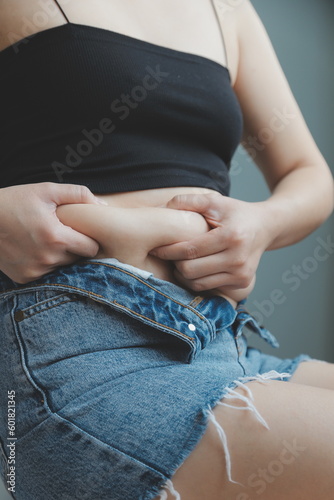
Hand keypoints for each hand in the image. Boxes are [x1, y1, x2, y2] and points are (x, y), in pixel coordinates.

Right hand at [0, 182, 103, 282]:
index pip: (91, 248)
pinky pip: (46, 274)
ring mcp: (35, 271)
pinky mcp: (24, 278)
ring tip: (46, 240)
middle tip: (62, 234)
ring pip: (63, 268)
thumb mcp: (46, 191)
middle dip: (74, 248)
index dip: (89, 239)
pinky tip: (34, 250)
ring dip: (59, 257)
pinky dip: (44, 264)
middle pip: (78, 259)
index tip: (81, 232)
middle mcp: (47, 258)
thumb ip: (78, 194)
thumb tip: (103, 205)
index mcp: (56, 237)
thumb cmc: (15, 201)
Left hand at [149, 193, 270, 295]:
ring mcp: (241, 274)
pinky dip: (194, 280)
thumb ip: (188, 201)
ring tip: (179, 260)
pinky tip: (192, 267)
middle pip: (191, 270)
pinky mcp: (242, 284)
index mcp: (231, 236)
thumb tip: (164, 208)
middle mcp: (238, 258)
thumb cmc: (236, 213)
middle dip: (174, 263)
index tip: (156, 248)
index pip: (190, 250)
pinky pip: (207, 287)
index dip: (168, 251)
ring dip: (182, 273)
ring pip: (196, 283)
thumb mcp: (214, 200)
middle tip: (168, 254)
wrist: (265, 227)